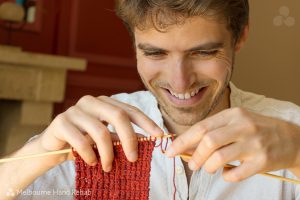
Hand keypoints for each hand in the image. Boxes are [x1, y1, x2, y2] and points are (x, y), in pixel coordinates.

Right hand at [38, 95, 162, 171]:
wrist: (54, 146)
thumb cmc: (84, 142)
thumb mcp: (105, 139)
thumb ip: (121, 138)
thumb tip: (146, 143)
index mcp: (105, 103)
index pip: (130, 110)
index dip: (147, 122)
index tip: (160, 135)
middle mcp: (91, 102)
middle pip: (119, 115)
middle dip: (130, 138)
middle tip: (134, 158)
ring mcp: (75, 110)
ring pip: (100, 131)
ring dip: (107, 154)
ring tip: (107, 167)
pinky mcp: (61, 121)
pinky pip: (81, 140)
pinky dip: (89, 155)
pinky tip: (92, 162)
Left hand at [166, 107, 299, 181]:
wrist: (290, 138)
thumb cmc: (256, 130)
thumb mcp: (235, 123)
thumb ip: (213, 131)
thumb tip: (186, 146)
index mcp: (233, 114)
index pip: (201, 127)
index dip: (182, 141)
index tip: (170, 151)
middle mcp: (243, 126)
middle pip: (208, 141)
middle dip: (194, 156)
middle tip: (191, 165)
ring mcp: (254, 143)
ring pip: (219, 158)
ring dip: (208, 167)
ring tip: (208, 168)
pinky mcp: (263, 161)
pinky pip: (236, 173)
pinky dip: (225, 176)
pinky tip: (226, 173)